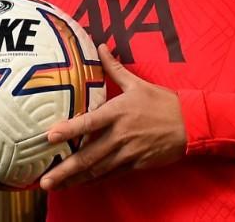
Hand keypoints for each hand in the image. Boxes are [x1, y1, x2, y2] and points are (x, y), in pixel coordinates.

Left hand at [39, 44, 185, 190]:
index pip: (88, 123)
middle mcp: (119, 135)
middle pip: (88, 156)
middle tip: (44, 181)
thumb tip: (100, 46)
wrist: (189, 124)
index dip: (68, 130)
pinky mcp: (135, 164)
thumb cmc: (163, 102)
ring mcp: (127, 153)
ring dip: (75, 180)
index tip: (49, 136)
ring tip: (55, 187)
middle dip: (65, 170)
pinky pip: (111, 175)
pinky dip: (94, 181)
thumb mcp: (137, 83)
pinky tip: (80, 184)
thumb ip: (114, 68)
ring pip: (96, 170)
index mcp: (118, 113)